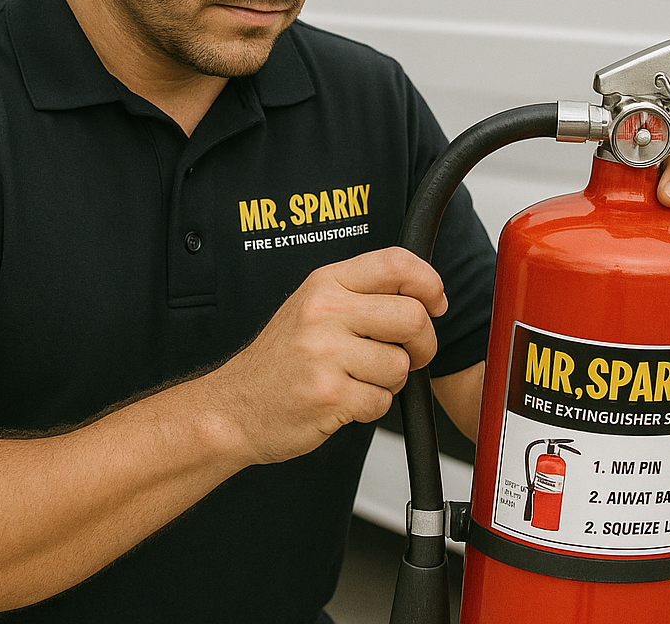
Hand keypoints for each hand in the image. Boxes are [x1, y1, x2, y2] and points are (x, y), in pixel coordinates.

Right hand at [208, 248, 445, 464]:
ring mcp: (325, 354)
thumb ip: (363, 293)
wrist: (234, 406)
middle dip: (424, 343)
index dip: (429, 283)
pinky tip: (346, 399)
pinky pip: (382, 401)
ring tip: (360, 378)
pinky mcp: (329, 396)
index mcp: (326, 283)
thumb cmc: (281, 358)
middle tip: (410, 354)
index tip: (435, 302)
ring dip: (392, 380)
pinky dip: (372, 406)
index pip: (396, 263)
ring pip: (401, 365)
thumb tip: (425, 294)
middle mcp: (324, 312)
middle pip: (412, 316)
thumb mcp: (314, 305)